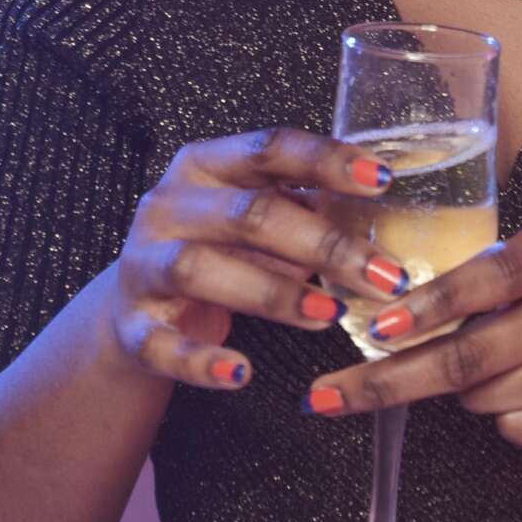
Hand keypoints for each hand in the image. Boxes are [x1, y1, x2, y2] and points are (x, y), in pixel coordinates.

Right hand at [111, 129, 411, 393]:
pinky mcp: (131, 325)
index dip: (326, 161)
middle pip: (248, 213)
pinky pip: (162, 344)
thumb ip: (308, 209)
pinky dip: (201, 361)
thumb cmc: (216, 252)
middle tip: (385, 276)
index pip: (269, 148)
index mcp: (206, 164)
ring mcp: (144, 264)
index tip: (383, 181)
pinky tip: (243, 373)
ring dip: (273, 293)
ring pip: (201, 268)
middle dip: (323, 244)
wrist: (134, 308)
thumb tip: (390, 214)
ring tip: (331, 314)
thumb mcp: (258, 220)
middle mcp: (169, 205)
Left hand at [301, 221, 521, 453]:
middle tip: (327, 398)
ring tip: (511, 355)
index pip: (487, 282)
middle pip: (469, 362)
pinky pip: (517, 430)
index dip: (429, 307)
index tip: (377, 327)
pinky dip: (507, 412)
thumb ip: (495, 271)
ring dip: (467, 386)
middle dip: (390, 382)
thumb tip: (401, 307)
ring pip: (484, 400)